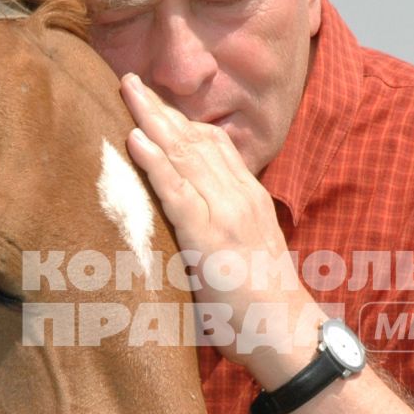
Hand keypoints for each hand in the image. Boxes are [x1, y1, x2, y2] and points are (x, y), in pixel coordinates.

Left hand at [119, 74, 322, 382]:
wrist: (286, 334)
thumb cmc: (261, 306)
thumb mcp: (245, 253)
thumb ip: (223, 229)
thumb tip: (192, 226)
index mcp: (248, 198)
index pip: (214, 144)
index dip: (181, 119)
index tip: (155, 101)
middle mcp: (240, 196)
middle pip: (196, 138)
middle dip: (161, 107)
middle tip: (130, 79)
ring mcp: (226, 213)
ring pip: (185, 154)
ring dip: (152, 119)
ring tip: (126, 90)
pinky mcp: (210, 236)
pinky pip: (178, 191)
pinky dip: (155, 163)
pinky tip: (136, 139)